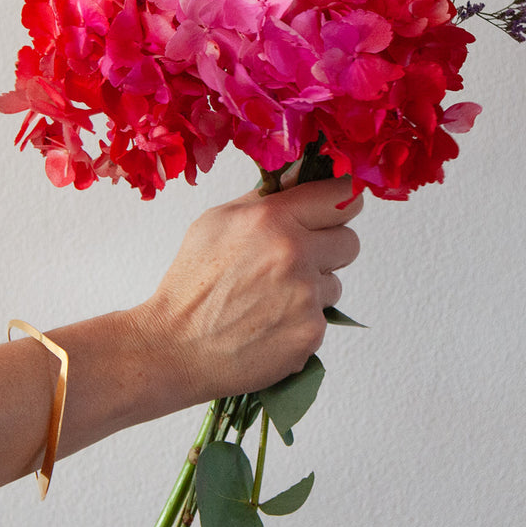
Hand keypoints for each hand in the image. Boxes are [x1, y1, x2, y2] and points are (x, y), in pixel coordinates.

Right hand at [131, 177, 362, 401]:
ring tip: (270, 299)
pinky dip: (301, 321)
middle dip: (328, 249)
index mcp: (273, 219)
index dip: (343, 201)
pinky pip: (322, 318)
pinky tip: (269, 324)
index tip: (338, 208)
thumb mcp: (216, 223)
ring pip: (335, 284)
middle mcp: (295, 254)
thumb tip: (301, 178)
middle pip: (350, 241)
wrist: (175, 348)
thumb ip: (264, 199)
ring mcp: (306, 297)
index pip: (341, 195)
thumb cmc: (191, 284)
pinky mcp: (310, 333)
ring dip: (312, 289)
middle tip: (296, 260)